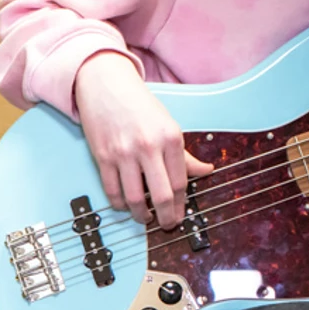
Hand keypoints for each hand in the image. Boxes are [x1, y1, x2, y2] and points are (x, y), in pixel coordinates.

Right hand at [74, 52, 213, 228]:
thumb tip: (205, 171)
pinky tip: (124, 206)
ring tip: (144, 218)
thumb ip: (184, 154)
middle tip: (166, 225)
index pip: (180, 183)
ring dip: (140, 215)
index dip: (180, 206)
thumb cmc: (138, 105)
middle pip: (161, 195)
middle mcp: (149, 146)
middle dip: (165, 217)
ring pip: (135, 198)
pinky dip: (119, 204)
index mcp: (170, 138)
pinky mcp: (103, 156)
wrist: (105, 84)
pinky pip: (113, 191)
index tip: (179, 216)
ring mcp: (124, 153)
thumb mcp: (168, 125)